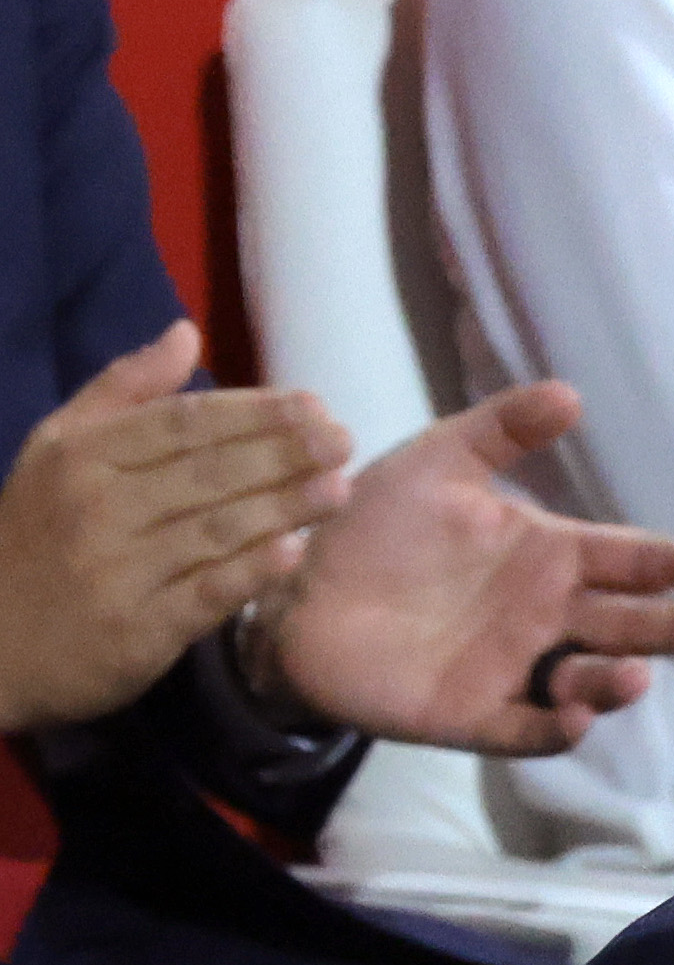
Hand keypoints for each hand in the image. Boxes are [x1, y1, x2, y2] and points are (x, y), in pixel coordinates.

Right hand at [0, 322, 351, 733]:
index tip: (313, 403)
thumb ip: (124, 390)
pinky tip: (292, 553)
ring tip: (340, 487)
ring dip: (281, 507)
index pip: (181, 424)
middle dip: (281, 453)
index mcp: (82, 455)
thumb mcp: (59, 450)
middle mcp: (99, 507)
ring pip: (213, 529)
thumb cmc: (39, 535)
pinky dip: (248, 573)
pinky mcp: (137, 631)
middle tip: (342, 440)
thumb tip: (186, 333)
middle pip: (206, 472)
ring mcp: (118, 571)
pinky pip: (203, 595)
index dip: (251, 411)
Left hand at [246, 382, 673, 754]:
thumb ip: (500, 429)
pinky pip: (524, 730)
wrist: (291, 590)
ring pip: (587, 682)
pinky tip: (574, 719)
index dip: (661, 562)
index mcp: (547, 557)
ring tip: (634, 676)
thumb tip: (571, 393)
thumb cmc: (373, 526)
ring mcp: (514, 669)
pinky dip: (554, 730)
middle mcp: (544, 617)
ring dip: (617, 684)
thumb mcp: (436, 462)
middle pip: (626, 626)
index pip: (620, 560)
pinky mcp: (472, 714)